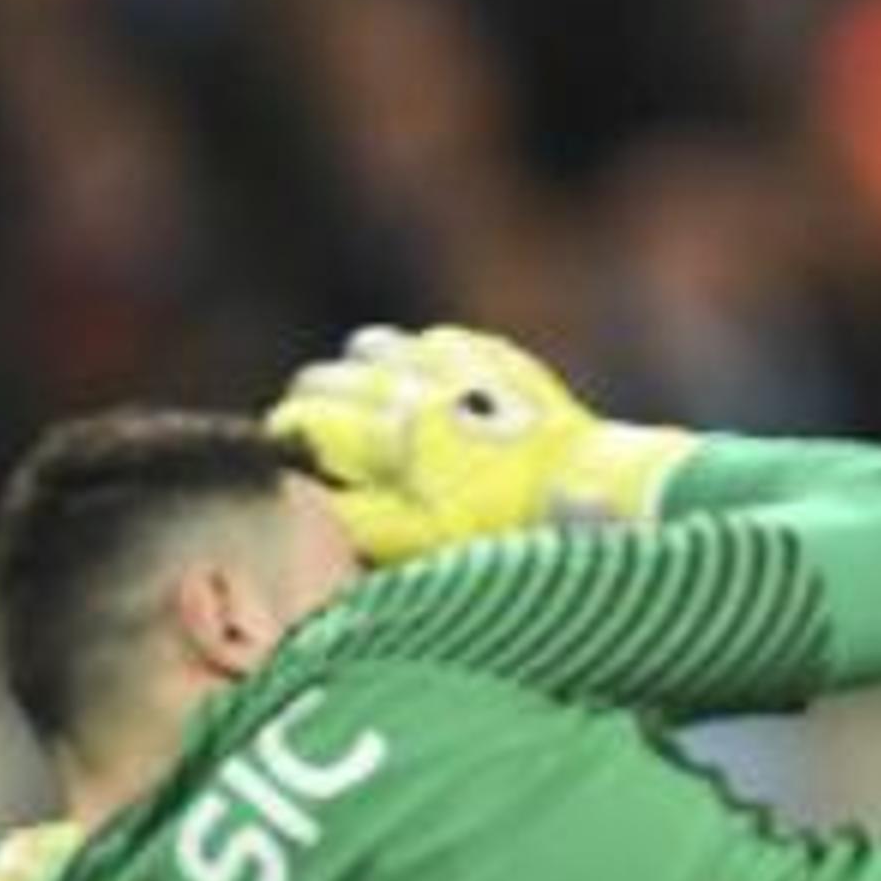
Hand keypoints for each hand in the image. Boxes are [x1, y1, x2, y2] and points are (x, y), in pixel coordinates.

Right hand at [266, 325, 693, 565]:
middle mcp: (414, 388)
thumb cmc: (503, 527)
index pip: (305, 419)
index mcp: (391, 434)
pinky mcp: (495, 358)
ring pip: (375, 345)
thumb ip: (355, 517)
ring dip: (361, 372)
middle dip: (311, 403)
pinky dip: (420, 359)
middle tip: (319, 433)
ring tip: (370, 404)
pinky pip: (437, 340)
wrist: (594, 489)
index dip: (286, 437)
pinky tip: (431, 387)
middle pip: (328, 377)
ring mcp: (454, 365)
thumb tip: (302, 497)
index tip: (286, 453)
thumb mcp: (421, 540)